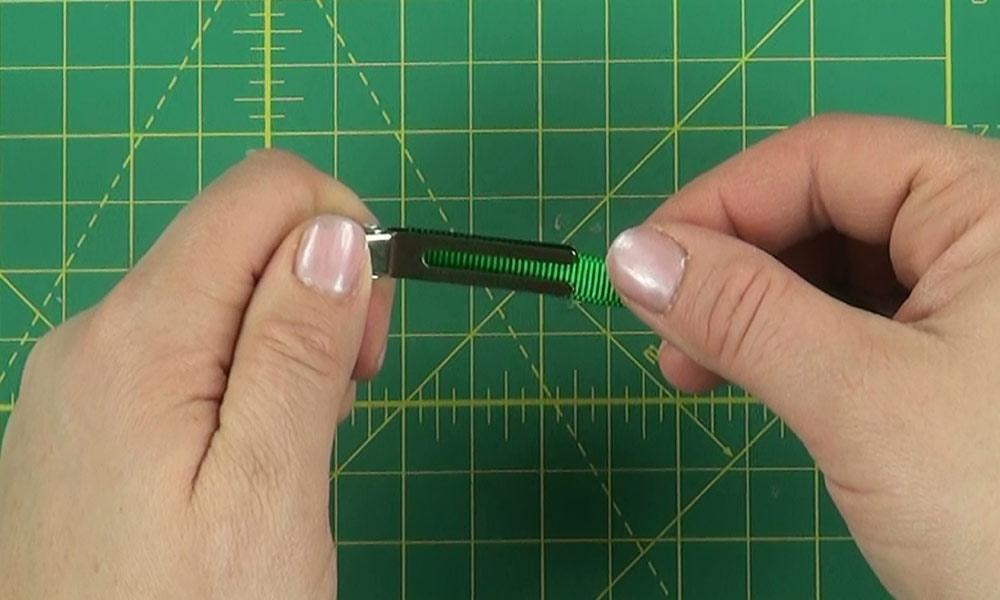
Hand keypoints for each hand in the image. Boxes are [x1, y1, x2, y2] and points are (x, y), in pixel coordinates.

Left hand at [0, 151, 393, 598]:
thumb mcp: (270, 492)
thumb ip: (299, 350)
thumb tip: (335, 232)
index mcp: (137, 338)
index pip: (259, 191)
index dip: (340, 234)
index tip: (364, 339)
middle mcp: (92, 338)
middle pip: (236, 237)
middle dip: (316, 292)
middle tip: (344, 401)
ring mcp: (80, 380)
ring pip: (215, 294)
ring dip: (283, 341)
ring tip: (297, 444)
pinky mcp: (87, 419)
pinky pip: (183, 351)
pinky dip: (241, 376)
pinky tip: (250, 454)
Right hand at [606, 115, 999, 599]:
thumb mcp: (863, 400)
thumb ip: (743, 314)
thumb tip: (633, 257)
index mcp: (994, 207)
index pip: (829, 157)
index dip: (722, 202)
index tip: (641, 267)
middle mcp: (988, 238)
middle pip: (828, 208)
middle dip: (733, 267)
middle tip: (665, 334)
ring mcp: (977, 300)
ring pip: (834, 270)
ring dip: (752, 311)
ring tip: (697, 369)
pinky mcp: (958, 359)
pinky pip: (855, 322)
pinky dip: (791, 346)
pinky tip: (752, 377)